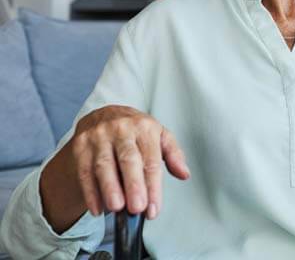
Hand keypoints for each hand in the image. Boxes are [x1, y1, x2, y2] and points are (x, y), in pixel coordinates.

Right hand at [56, 106, 188, 221]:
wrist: (103, 115)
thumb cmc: (135, 130)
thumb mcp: (158, 135)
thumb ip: (173, 154)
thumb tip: (184, 174)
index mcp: (144, 127)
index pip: (151, 159)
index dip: (153, 186)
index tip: (153, 208)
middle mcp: (122, 129)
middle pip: (128, 159)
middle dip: (133, 184)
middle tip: (137, 207)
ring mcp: (100, 136)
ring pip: (104, 164)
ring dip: (110, 188)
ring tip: (116, 208)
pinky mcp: (81, 145)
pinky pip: (84, 171)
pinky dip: (90, 192)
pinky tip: (97, 208)